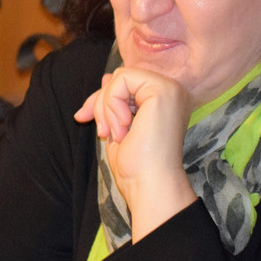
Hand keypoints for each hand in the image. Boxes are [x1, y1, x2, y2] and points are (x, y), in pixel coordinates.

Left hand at [74, 67, 195, 240]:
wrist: (150, 184)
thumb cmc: (135, 164)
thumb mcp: (117, 125)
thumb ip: (114, 100)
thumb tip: (105, 77)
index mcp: (162, 100)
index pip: (123, 84)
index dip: (101, 101)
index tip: (90, 122)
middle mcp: (170, 90)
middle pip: (119, 78)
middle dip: (101, 103)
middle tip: (104, 131)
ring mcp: (169, 88)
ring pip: (118, 77)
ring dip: (106, 107)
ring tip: (116, 133)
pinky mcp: (162, 89)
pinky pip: (121, 79)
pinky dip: (112, 104)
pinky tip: (124, 127)